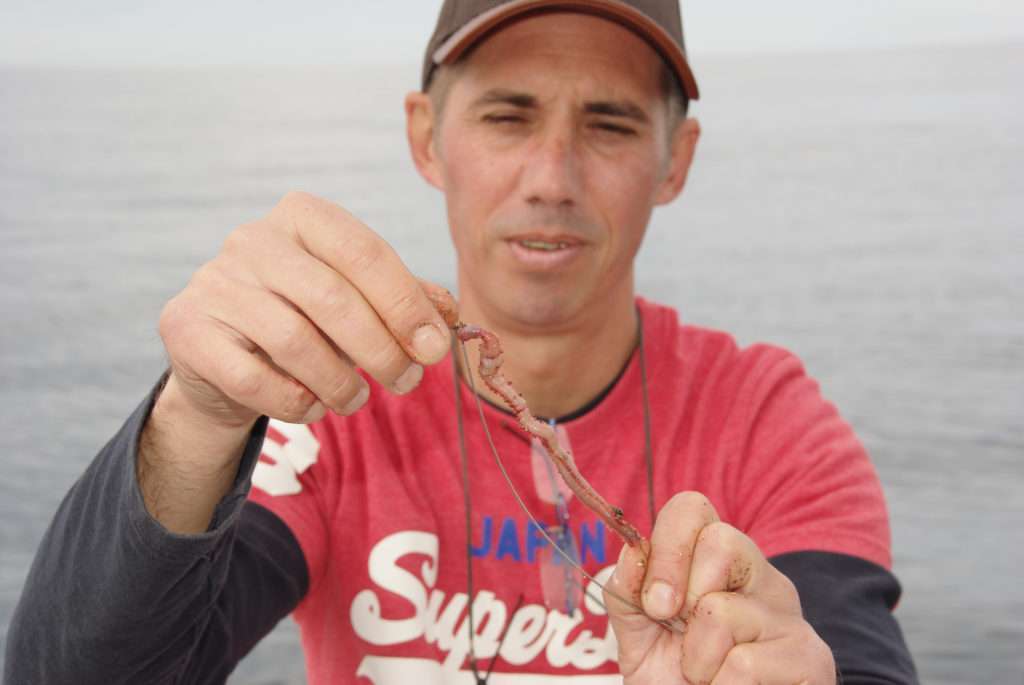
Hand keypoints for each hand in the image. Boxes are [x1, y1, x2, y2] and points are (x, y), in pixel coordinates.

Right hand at [158, 191, 451, 432]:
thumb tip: (448, 317)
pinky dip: (294, 402)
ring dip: (339, 382)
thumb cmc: (305, 321)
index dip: (406, 304)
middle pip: (333, 298)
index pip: (365, 253)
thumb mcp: (359, 303)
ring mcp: (214, 281)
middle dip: (381, 350)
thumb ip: (404, 302)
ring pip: (295, 341)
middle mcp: (253, 239)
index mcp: (303, 216)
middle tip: (406, 382)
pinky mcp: (187, 327)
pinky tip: (311, 406)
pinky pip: (253, 377)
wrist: (224, 360)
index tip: (435, 348)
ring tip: (356, 399)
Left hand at [604, 492, 835, 683]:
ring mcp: (790, 616)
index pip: (692, 509)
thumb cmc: (676, 680)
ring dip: (697, 662)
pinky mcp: (811, 658)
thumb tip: (633, 552)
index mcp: (717, 562)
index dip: (666, 548)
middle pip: (721, 541)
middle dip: (684, 596)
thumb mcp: (640, 636)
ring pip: (722, 612)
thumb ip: (628, 594)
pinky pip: (744, 665)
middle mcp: (761, 577)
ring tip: (709, 677)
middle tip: (682, 640)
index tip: (654, 603)